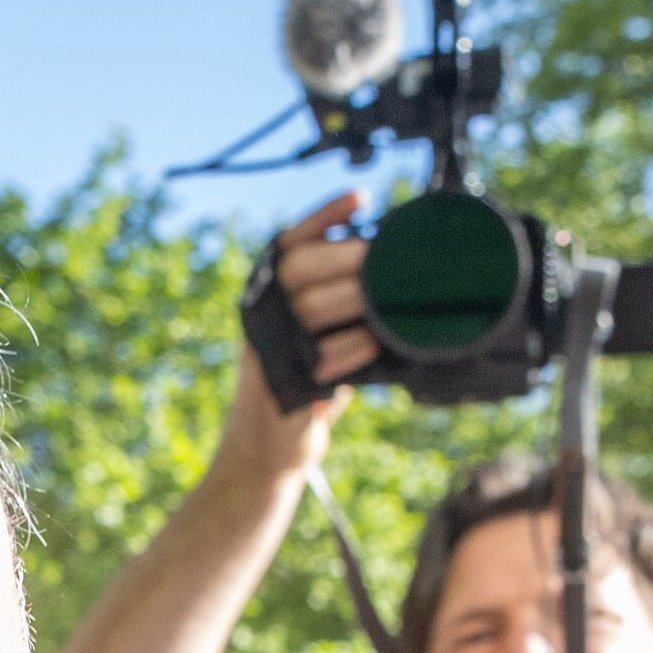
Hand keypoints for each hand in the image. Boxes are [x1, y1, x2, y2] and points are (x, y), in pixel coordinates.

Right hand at [214, 192, 367, 492]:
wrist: (270, 453)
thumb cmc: (306, 389)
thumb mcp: (320, 339)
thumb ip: (339, 307)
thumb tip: (389, 273)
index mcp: (269, 298)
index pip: (291, 243)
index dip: (324, 218)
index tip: (361, 199)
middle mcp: (262, 317)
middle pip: (301, 269)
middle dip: (350, 259)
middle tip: (387, 260)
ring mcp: (266, 351)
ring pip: (311, 307)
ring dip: (358, 301)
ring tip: (390, 300)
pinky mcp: (277, 386)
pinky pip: (320, 357)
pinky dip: (353, 349)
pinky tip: (375, 345)